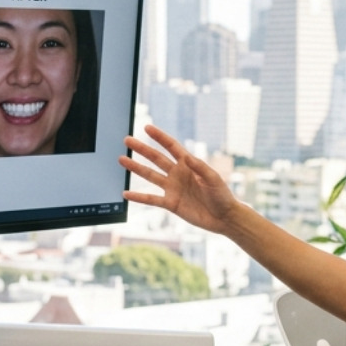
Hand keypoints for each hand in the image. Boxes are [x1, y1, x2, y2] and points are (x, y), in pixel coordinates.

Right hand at [119, 125, 242, 234]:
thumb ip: (199, 167)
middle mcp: (178, 174)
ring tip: (122, 159)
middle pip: (156, 158)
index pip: (171, 147)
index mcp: (189, 164)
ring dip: (136, 168)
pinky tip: (126, 194)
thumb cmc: (222, 196)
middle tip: (127, 140)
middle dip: (142, 149)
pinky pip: (152, 199)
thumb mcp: (213, 179)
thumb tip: (186, 156)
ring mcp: (173, 188)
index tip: (147, 128)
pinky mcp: (171, 203)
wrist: (223, 218)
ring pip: (150, 176)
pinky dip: (139, 197)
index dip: (160, 137)